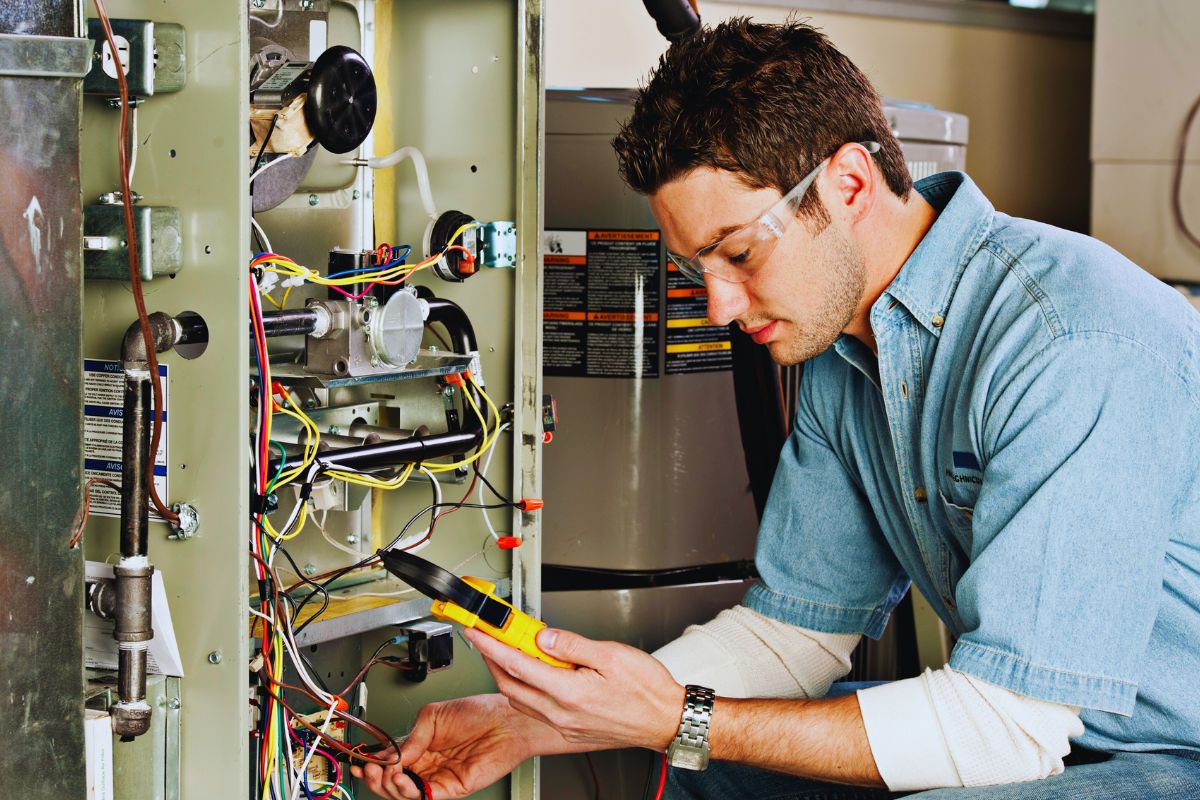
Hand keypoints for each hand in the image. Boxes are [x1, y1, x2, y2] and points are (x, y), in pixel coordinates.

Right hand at [350, 694, 551, 799]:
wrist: (506, 720)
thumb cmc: (479, 711)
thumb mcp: (434, 715)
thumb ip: (411, 737)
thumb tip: (392, 754)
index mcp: (422, 745)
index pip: (391, 761)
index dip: (373, 764)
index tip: (360, 762)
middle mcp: (429, 763)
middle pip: (393, 781)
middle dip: (376, 777)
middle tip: (369, 769)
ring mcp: (439, 777)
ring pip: (405, 793)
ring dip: (389, 785)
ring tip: (387, 772)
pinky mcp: (451, 788)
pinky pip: (424, 797)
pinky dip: (409, 792)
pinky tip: (403, 778)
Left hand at [467, 626, 684, 751]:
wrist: (666, 720)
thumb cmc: (647, 690)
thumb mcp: (612, 655)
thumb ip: (572, 644)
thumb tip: (543, 636)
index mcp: (569, 693)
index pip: (517, 664)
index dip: (491, 644)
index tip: (477, 630)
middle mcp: (562, 714)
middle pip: (510, 685)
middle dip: (492, 660)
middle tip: (487, 637)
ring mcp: (565, 725)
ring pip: (520, 699)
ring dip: (507, 675)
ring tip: (508, 650)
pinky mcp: (571, 730)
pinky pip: (536, 709)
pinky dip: (525, 689)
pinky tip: (534, 674)